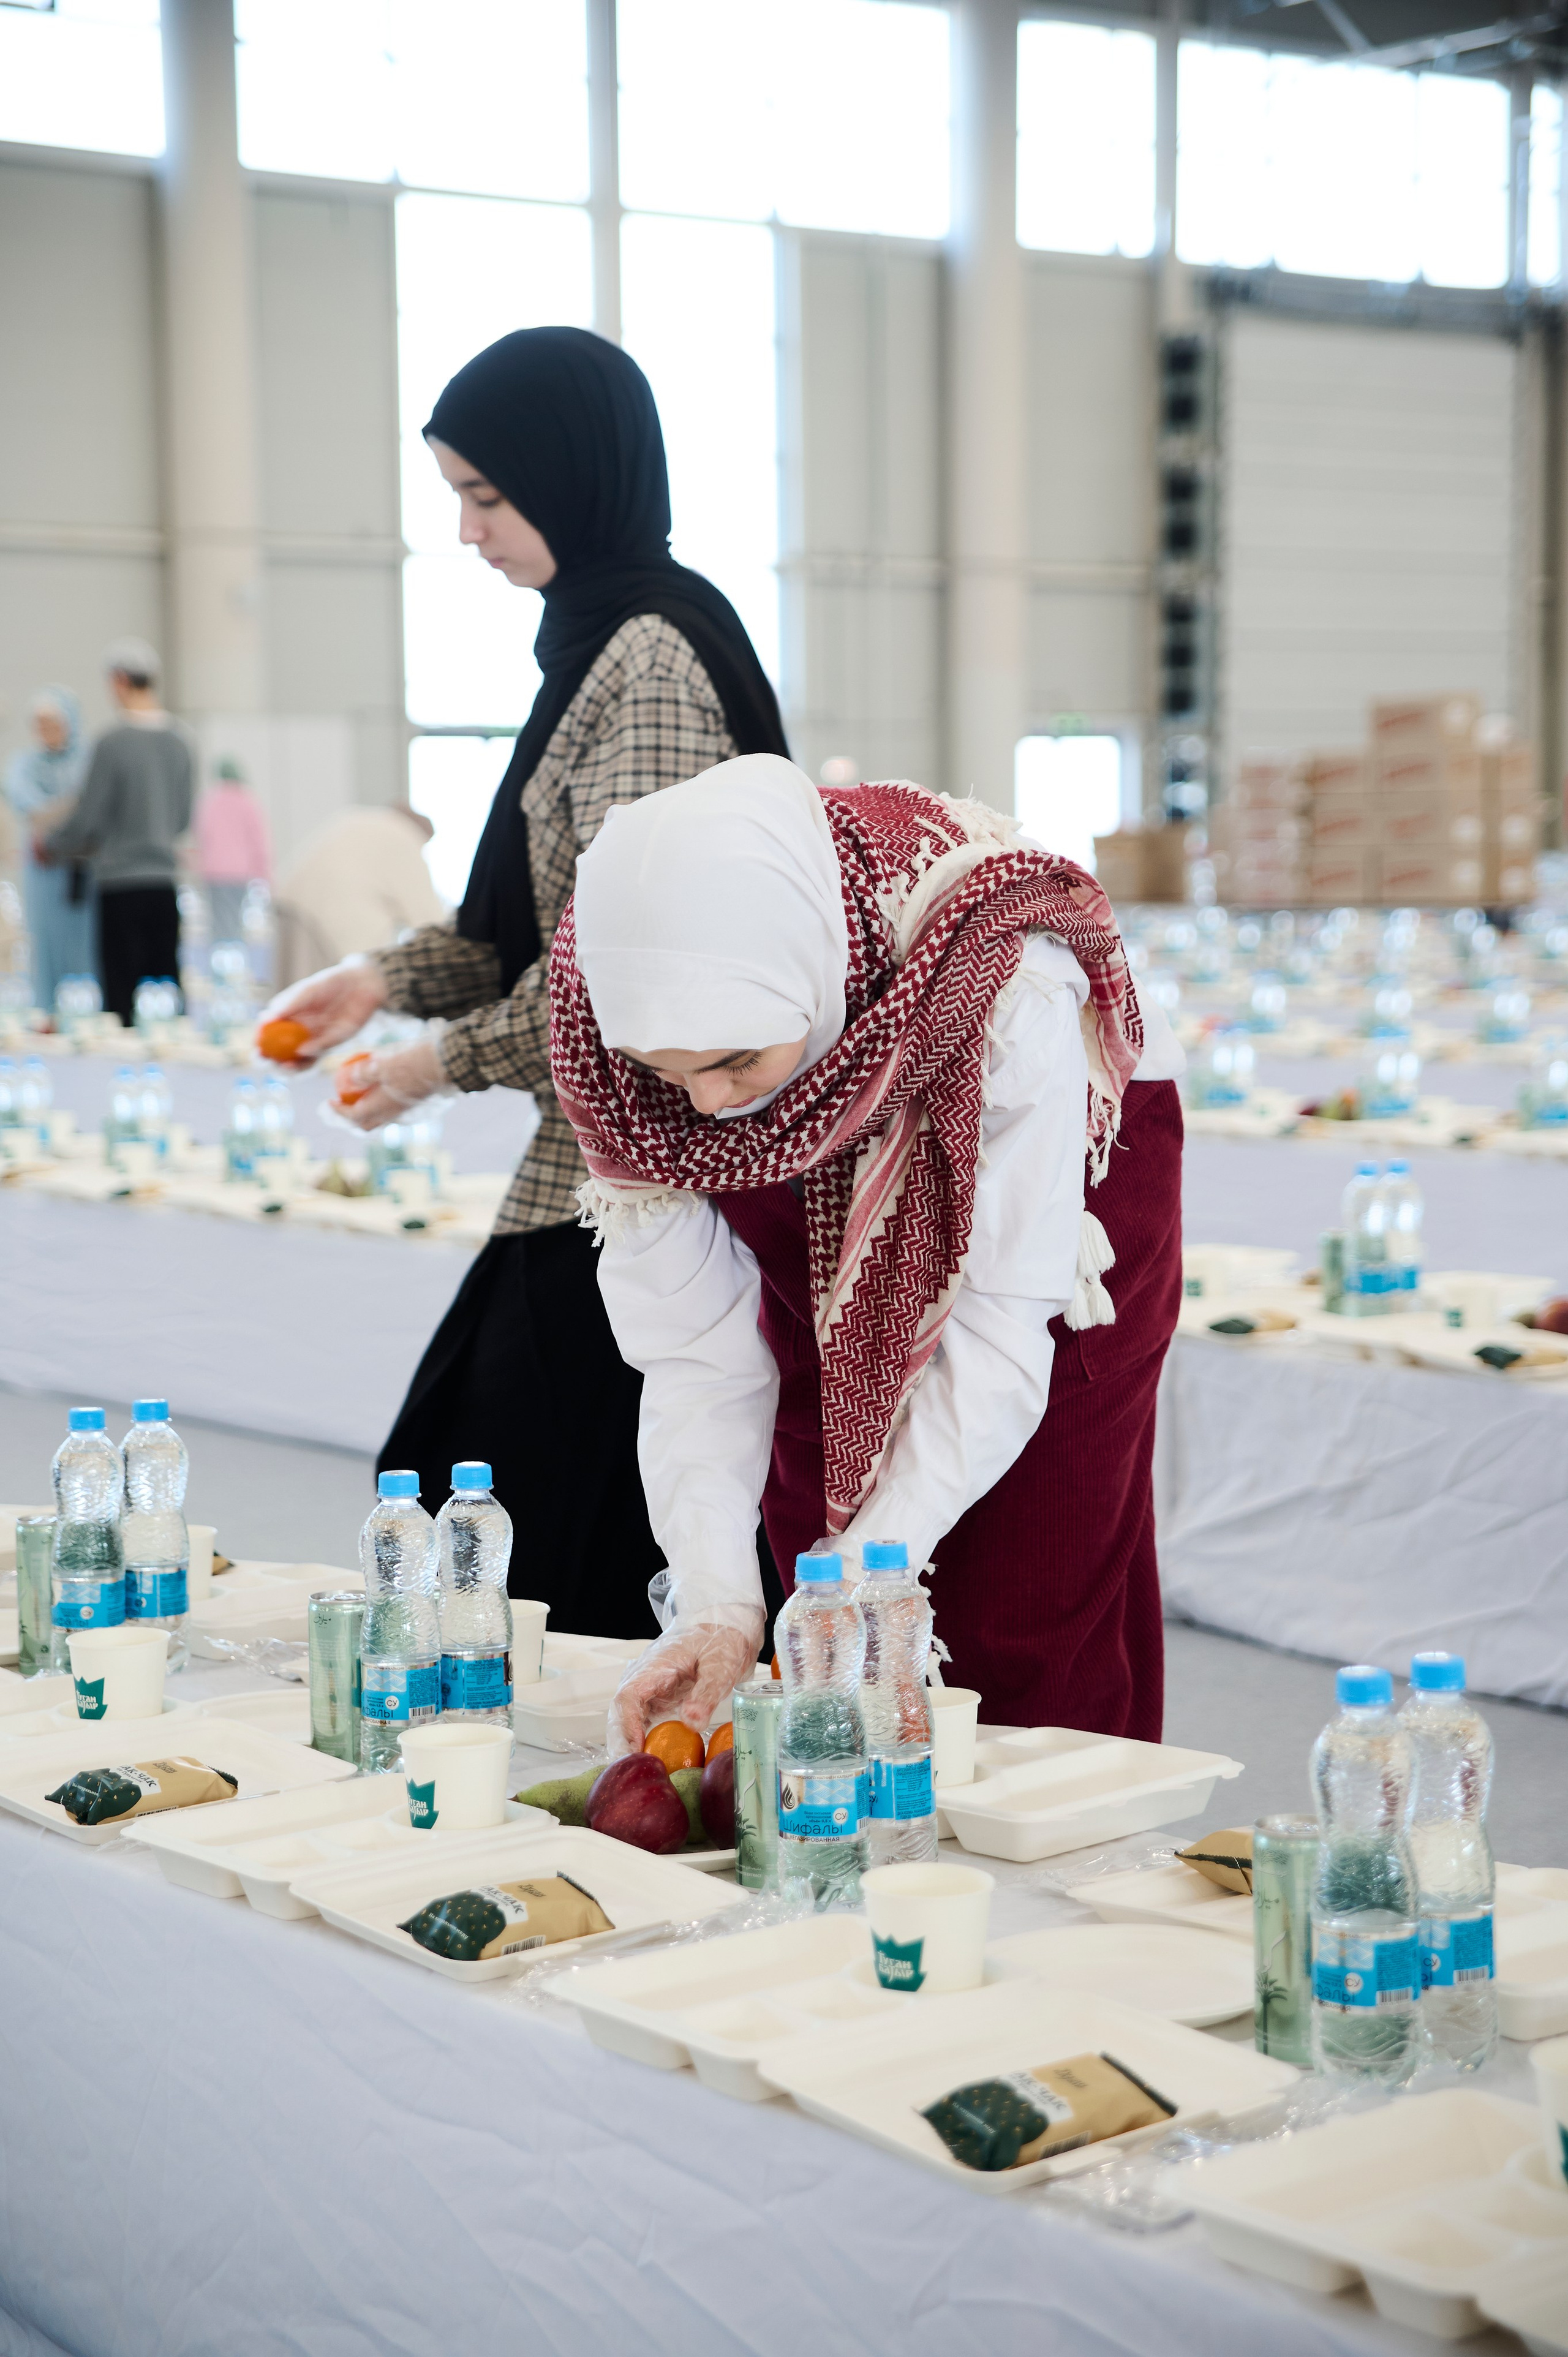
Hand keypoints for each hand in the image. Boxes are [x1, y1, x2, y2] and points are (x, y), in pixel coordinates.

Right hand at [259, 959, 387, 1062]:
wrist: (360, 984)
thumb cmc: (329, 983)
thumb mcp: (307, 991)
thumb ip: (288, 1005)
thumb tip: (264, 1019)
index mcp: (285, 1020)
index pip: (267, 1039)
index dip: (260, 1047)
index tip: (257, 1050)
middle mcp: (296, 1034)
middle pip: (279, 1056)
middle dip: (271, 1064)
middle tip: (268, 1063)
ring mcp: (313, 1041)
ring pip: (298, 1063)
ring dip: (290, 1069)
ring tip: (286, 1067)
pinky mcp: (330, 1045)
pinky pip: (318, 1055)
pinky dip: (309, 1056)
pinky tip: (304, 1051)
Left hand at [338, 1037, 445, 1129]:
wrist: (446, 1065)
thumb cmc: (413, 1063)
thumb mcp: (382, 1064)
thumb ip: (364, 1074)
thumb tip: (348, 1078)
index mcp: (381, 1107)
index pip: (353, 1116)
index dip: (338, 1111)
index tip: (329, 1102)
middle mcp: (392, 1115)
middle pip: (366, 1124)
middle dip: (352, 1118)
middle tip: (343, 1105)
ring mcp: (405, 1111)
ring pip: (381, 1118)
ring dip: (368, 1111)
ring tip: (361, 1096)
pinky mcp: (415, 1105)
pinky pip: (393, 1110)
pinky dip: (382, 1103)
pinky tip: (382, 1088)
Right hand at [606, 1614, 762, 1759]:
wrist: (725, 1627)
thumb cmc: (723, 1641)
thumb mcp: (721, 1664)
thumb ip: (707, 1692)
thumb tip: (692, 1723)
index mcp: (655, 1665)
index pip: (628, 1697)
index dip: (628, 1726)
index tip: (636, 1750)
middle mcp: (644, 1677)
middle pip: (620, 1712)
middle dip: (622, 1742)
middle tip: (632, 1772)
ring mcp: (647, 1687)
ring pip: (626, 1718)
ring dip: (627, 1743)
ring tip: (637, 1771)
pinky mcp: (655, 1697)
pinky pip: (639, 1719)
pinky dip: (639, 1739)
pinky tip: (646, 1758)